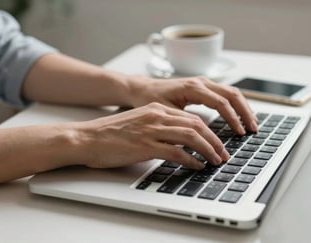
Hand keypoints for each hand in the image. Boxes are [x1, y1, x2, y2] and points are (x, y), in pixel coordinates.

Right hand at [74, 102, 229, 169]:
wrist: (87, 138)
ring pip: (191, 136)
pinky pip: (176, 152)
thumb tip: (180, 141)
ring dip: (208, 149)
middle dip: (215, 141)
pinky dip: (191, 160)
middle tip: (223, 153)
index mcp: (157, 110)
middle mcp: (157, 116)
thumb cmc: (111, 134)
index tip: (217, 143)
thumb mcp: (139, 123)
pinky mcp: (145, 145)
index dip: (209, 131)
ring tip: (216, 160)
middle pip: (196, 125)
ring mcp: (151, 130)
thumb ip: (160, 127)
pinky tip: (197, 166)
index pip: (191, 118)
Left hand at [126, 75, 257, 133]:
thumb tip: (202, 138)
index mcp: (193, 87)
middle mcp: (201, 82)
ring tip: (252, 124)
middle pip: (233, 94)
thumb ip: (184, 122)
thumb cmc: (151, 99)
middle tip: (253, 129)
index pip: (221, 102)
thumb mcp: (166, 113)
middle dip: (245, 112)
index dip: (233, 119)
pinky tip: (240, 116)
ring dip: (243, 108)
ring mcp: (204, 83)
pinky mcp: (203, 87)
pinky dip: (236, 105)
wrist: (143, 88)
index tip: (240, 133)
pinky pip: (225, 94)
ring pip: (232, 92)